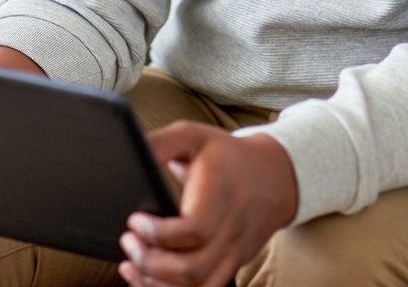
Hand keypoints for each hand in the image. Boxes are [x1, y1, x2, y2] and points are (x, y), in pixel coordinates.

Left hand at [120, 124, 297, 286]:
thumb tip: (131, 151)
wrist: (277, 175)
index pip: (192, 230)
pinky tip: (149, 279)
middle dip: (150, 263)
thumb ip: (160, 143)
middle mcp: (229, 231)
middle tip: (129, 243)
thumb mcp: (195, 136)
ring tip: (132, 265)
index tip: (134, 220)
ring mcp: (233, 253)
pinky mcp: (232, 265)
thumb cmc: (229, 156)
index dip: (157, 232)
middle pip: (191, 269)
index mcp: (220, 198)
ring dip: (157, 284)